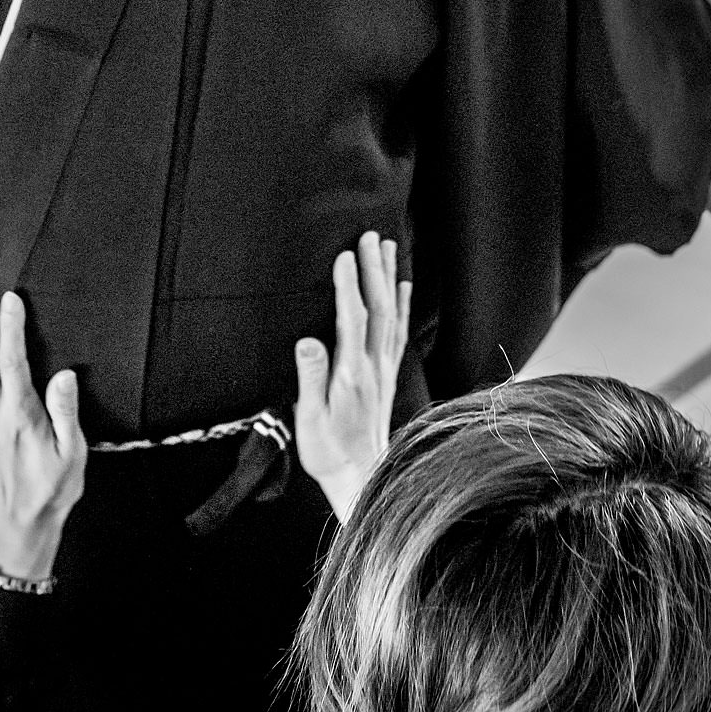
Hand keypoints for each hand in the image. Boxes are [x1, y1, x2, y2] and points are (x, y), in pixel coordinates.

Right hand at [292, 231, 410, 522]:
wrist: (361, 476)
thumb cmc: (328, 450)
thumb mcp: (310, 419)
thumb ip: (310, 378)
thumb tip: (307, 341)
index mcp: (351, 374)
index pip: (352, 321)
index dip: (349, 287)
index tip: (344, 255)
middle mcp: (374, 366)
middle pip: (379, 308)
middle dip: (374, 270)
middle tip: (370, 235)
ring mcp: (384, 369)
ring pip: (393, 314)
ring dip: (389, 278)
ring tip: (387, 245)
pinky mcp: (388, 374)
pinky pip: (400, 331)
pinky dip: (403, 303)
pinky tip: (402, 284)